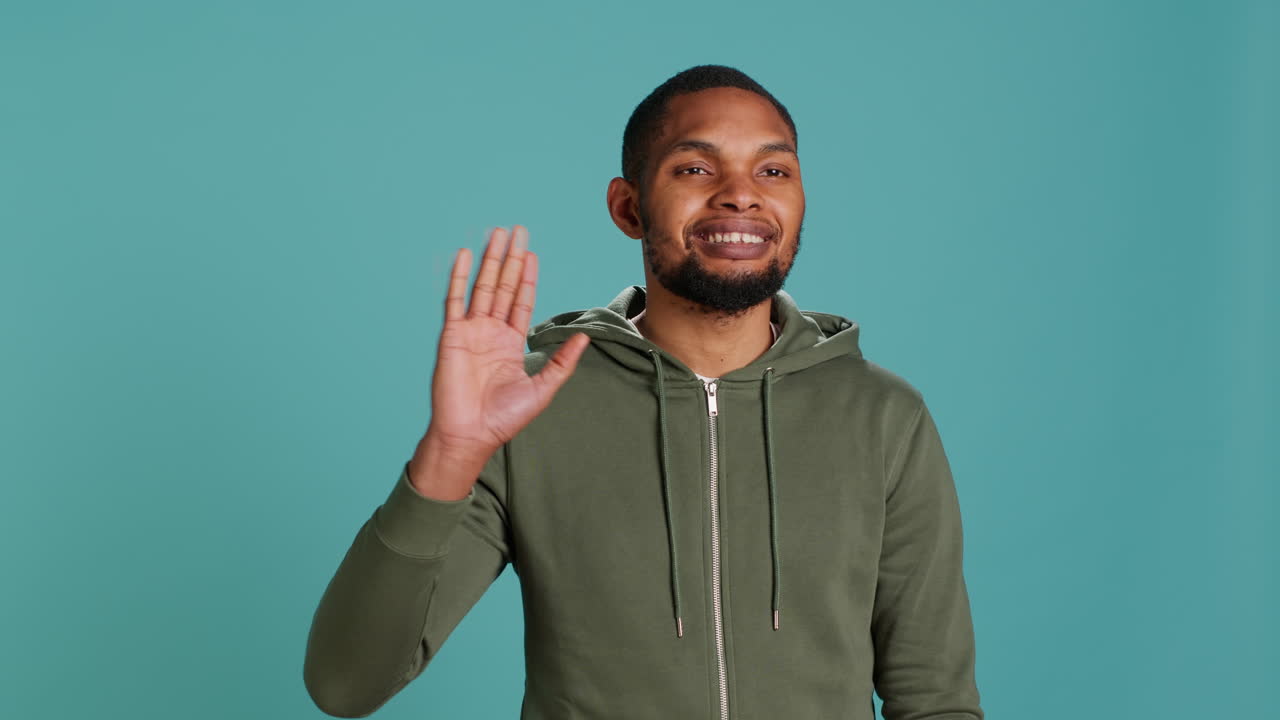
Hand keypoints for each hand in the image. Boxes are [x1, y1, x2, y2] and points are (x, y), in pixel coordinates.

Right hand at [411, 226, 588, 498]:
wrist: (471, 434)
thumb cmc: (505, 418)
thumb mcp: (543, 388)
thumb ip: (562, 361)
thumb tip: (585, 338)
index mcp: (511, 344)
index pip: (521, 301)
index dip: (527, 277)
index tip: (532, 254)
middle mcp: (491, 332)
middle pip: (503, 286)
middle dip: (511, 259)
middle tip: (517, 231)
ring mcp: (470, 331)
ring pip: (482, 287)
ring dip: (490, 260)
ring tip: (497, 234)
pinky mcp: (451, 335)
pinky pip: (455, 300)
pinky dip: (460, 277)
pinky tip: (466, 255)